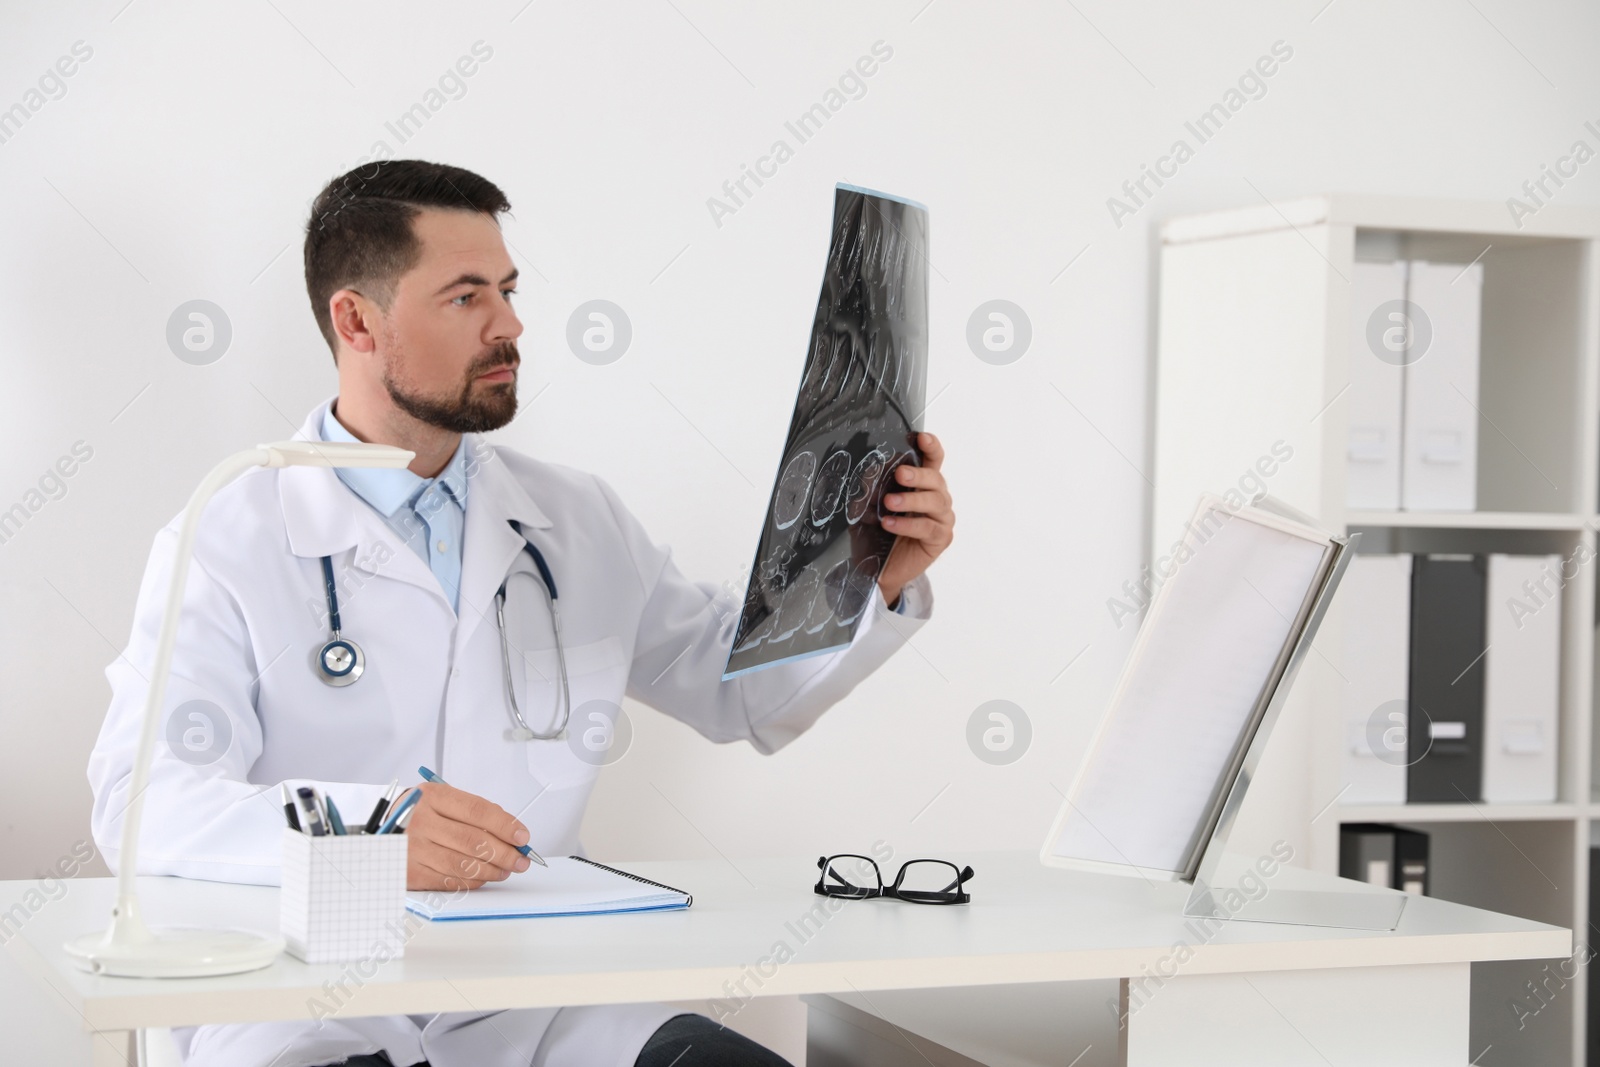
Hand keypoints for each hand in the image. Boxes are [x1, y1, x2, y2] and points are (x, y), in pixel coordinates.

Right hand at [402, 781, 531, 890]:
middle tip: (521, 860)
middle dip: (505, 853)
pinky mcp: (410, 873)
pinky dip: (473, 881)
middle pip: (474, 841)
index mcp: (433, 797)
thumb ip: (474, 814)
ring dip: (492, 870)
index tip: (523, 837)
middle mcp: (421, 821)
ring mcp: (413, 849)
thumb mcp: (443, 802)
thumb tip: (511, 834)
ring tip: (506, 870)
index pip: (478, 811)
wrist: (383, 832)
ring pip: (464, 864)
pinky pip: (450, 881)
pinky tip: (484, 877)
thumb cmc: (421, 816)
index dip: (505, 825)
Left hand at [877, 431, 954, 607]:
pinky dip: (908, 525)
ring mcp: (942, 519)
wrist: (876, 569)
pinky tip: (890, 524)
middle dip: (918, 475)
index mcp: (922, 485)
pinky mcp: (940, 539)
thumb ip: (869, 486)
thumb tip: (870, 469)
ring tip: (890, 502)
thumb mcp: (866, 505)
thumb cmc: (876, 533)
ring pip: (935, 502)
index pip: (933, 460)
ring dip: (912, 500)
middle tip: (900, 474)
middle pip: (935, 480)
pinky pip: (928, 528)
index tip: (922, 437)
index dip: (931, 447)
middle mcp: (937, 498)